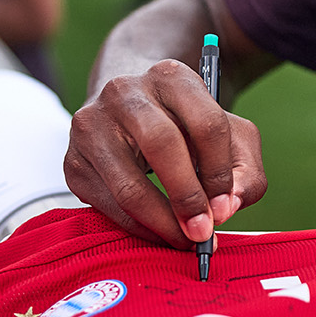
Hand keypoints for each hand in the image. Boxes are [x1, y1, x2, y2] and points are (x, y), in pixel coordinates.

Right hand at [65, 58, 266, 247]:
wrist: (129, 110)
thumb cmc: (186, 126)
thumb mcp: (229, 135)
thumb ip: (244, 172)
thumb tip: (225, 209)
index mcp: (171, 76)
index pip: (206, 124)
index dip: (220, 173)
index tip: (226, 206)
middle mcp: (125, 92)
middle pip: (162, 146)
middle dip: (187, 197)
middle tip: (203, 233)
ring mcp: (91, 125)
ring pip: (128, 186)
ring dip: (162, 222)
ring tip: (184, 240)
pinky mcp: (72, 161)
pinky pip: (107, 205)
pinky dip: (137, 227)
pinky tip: (158, 231)